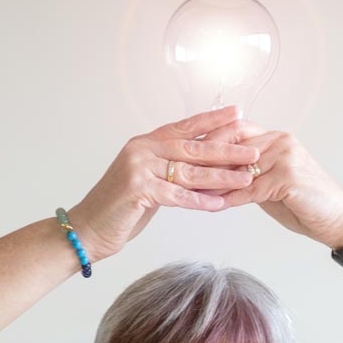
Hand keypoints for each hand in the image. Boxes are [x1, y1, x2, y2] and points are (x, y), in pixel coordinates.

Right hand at [66, 106, 260, 261]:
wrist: (88, 228)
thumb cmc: (120, 208)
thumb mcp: (147, 181)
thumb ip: (169, 169)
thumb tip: (201, 165)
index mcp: (145, 143)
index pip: (185, 127)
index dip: (212, 120)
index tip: (238, 114)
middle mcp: (142, 149)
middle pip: (193, 147)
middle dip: (226, 149)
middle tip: (253, 149)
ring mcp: (138, 167)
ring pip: (189, 171)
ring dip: (221, 176)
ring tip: (246, 178)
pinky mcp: (137, 189)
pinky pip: (176, 195)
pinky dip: (200, 201)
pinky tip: (220, 204)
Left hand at [199, 120, 342, 248]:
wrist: (337, 219)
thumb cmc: (304, 203)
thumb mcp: (271, 184)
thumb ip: (249, 174)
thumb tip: (217, 176)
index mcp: (276, 139)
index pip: (236, 130)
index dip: (210, 139)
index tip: (186, 151)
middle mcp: (281, 142)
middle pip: (234, 144)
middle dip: (206, 157)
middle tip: (180, 168)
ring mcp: (286, 158)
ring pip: (240, 168)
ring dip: (214, 181)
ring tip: (190, 190)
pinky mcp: (289, 178)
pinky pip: (252, 189)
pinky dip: (233, 198)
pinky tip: (215, 205)